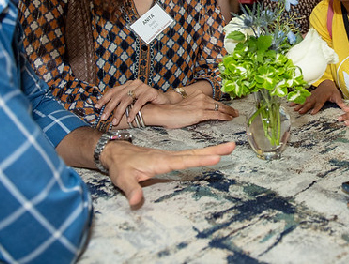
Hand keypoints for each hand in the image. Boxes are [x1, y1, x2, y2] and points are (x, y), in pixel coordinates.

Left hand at [96, 80, 172, 126]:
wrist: (165, 102)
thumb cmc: (147, 104)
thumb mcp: (132, 103)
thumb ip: (122, 103)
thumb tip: (106, 112)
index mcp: (128, 85)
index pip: (113, 91)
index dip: (104, 99)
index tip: (97, 107)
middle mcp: (134, 84)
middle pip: (118, 95)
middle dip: (110, 108)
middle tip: (104, 117)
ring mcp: (143, 87)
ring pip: (127, 99)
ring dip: (120, 112)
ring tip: (115, 121)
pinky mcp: (150, 92)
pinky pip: (139, 102)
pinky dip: (133, 111)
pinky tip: (129, 119)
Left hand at [102, 141, 235, 208]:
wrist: (116, 153)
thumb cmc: (120, 166)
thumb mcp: (122, 179)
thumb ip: (131, 189)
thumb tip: (136, 201)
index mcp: (161, 160)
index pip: (184, 160)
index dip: (200, 160)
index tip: (216, 157)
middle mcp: (169, 156)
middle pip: (195, 153)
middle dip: (214, 149)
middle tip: (232, 146)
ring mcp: (171, 156)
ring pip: (194, 153)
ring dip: (212, 150)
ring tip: (229, 148)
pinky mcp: (170, 158)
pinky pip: (190, 155)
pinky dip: (203, 153)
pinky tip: (211, 153)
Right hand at [155, 93, 238, 128]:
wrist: (164, 113)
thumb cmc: (173, 112)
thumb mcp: (188, 106)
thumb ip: (197, 107)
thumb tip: (204, 113)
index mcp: (198, 94)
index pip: (214, 100)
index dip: (223, 105)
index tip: (228, 108)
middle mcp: (201, 97)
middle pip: (219, 103)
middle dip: (229, 108)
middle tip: (236, 112)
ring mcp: (201, 105)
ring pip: (219, 108)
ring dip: (229, 112)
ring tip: (234, 116)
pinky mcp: (200, 113)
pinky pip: (215, 115)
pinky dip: (224, 117)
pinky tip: (229, 118)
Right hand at [292, 79, 341, 114]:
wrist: (327, 83)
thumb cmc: (333, 91)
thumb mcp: (338, 96)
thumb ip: (341, 103)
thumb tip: (348, 109)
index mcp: (323, 98)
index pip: (319, 104)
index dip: (316, 108)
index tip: (312, 113)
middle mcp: (316, 97)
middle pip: (310, 103)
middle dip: (305, 107)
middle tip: (300, 112)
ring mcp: (311, 96)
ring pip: (304, 100)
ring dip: (299, 105)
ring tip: (294, 109)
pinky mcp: (308, 95)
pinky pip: (301, 98)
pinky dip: (296, 101)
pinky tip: (290, 104)